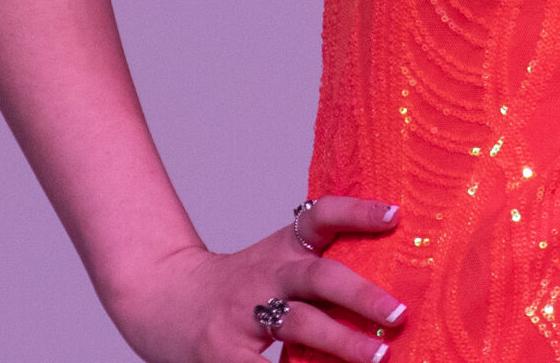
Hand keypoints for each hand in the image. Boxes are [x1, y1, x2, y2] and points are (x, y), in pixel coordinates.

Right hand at [105, 196, 407, 362]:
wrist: (161, 299)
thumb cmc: (234, 287)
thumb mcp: (275, 262)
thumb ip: (318, 266)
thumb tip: (389, 282)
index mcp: (282, 250)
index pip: (320, 217)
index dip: (356, 212)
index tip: (395, 216)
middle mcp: (265, 277)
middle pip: (317, 277)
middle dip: (360, 295)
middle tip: (398, 313)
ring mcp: (242, 318)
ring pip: (296, 324)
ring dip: (340, 342)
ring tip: (378, 357)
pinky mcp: (224, 356)